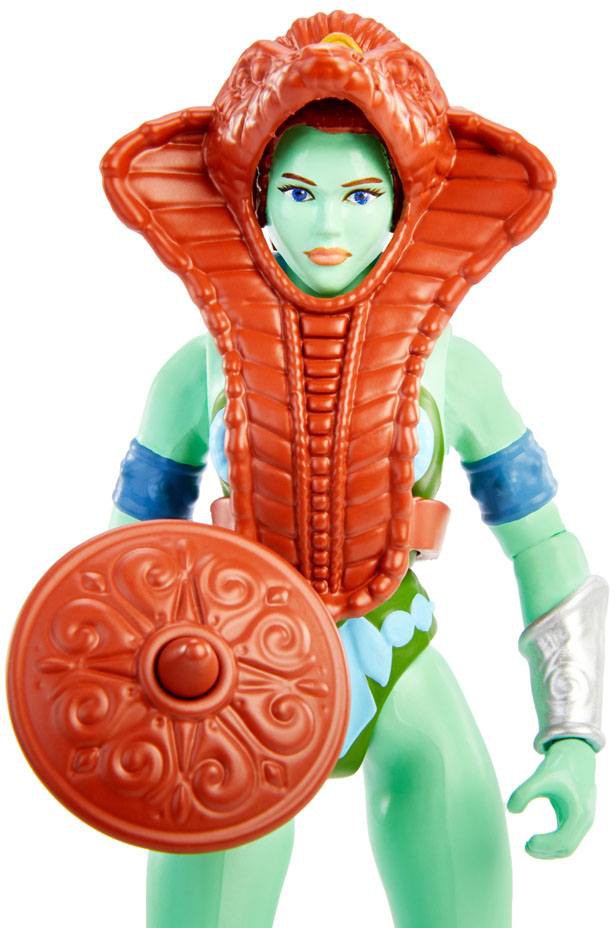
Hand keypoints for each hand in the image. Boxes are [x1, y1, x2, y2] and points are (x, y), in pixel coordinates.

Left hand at [507, 738, 595, 858]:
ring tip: (529, 845)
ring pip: (568, 845)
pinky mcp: (577, 817)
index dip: (545, 845)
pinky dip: (553, 842)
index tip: (527, 842)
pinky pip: (567, 837)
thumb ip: (524, 792)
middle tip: (526, 846)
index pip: (563, 840)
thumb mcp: (541, 776)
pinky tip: (538, 840)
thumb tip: (511, 810)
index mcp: (579, 812)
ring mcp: (583, 820)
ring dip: (549, 850)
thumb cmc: (560, 765)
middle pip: (567, 848)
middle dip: (546, 851)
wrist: (576, 753)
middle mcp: (584, 819)